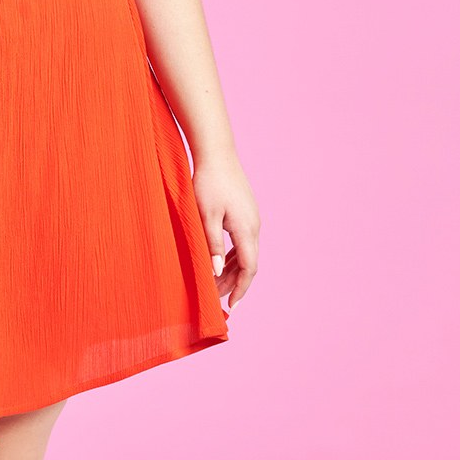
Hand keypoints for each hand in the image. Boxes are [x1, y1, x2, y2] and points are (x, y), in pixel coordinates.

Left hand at [191, 149, 259, 309]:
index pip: (249, 268)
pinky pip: (243, 242)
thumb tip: (215, 271)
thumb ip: (212, 245)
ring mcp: (251, 218)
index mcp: (246, 229)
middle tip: (215, 298)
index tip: (231, 305)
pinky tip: (220, 262)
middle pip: (248, 263)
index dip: (240, 289)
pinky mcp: (246, 212)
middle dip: (233, 283)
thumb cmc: (208, 183)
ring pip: (245, 253)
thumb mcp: (205, 216)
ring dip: (232, 270)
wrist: (217, 154)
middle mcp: (254, 226)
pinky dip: (233, 256)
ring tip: (214, 283)